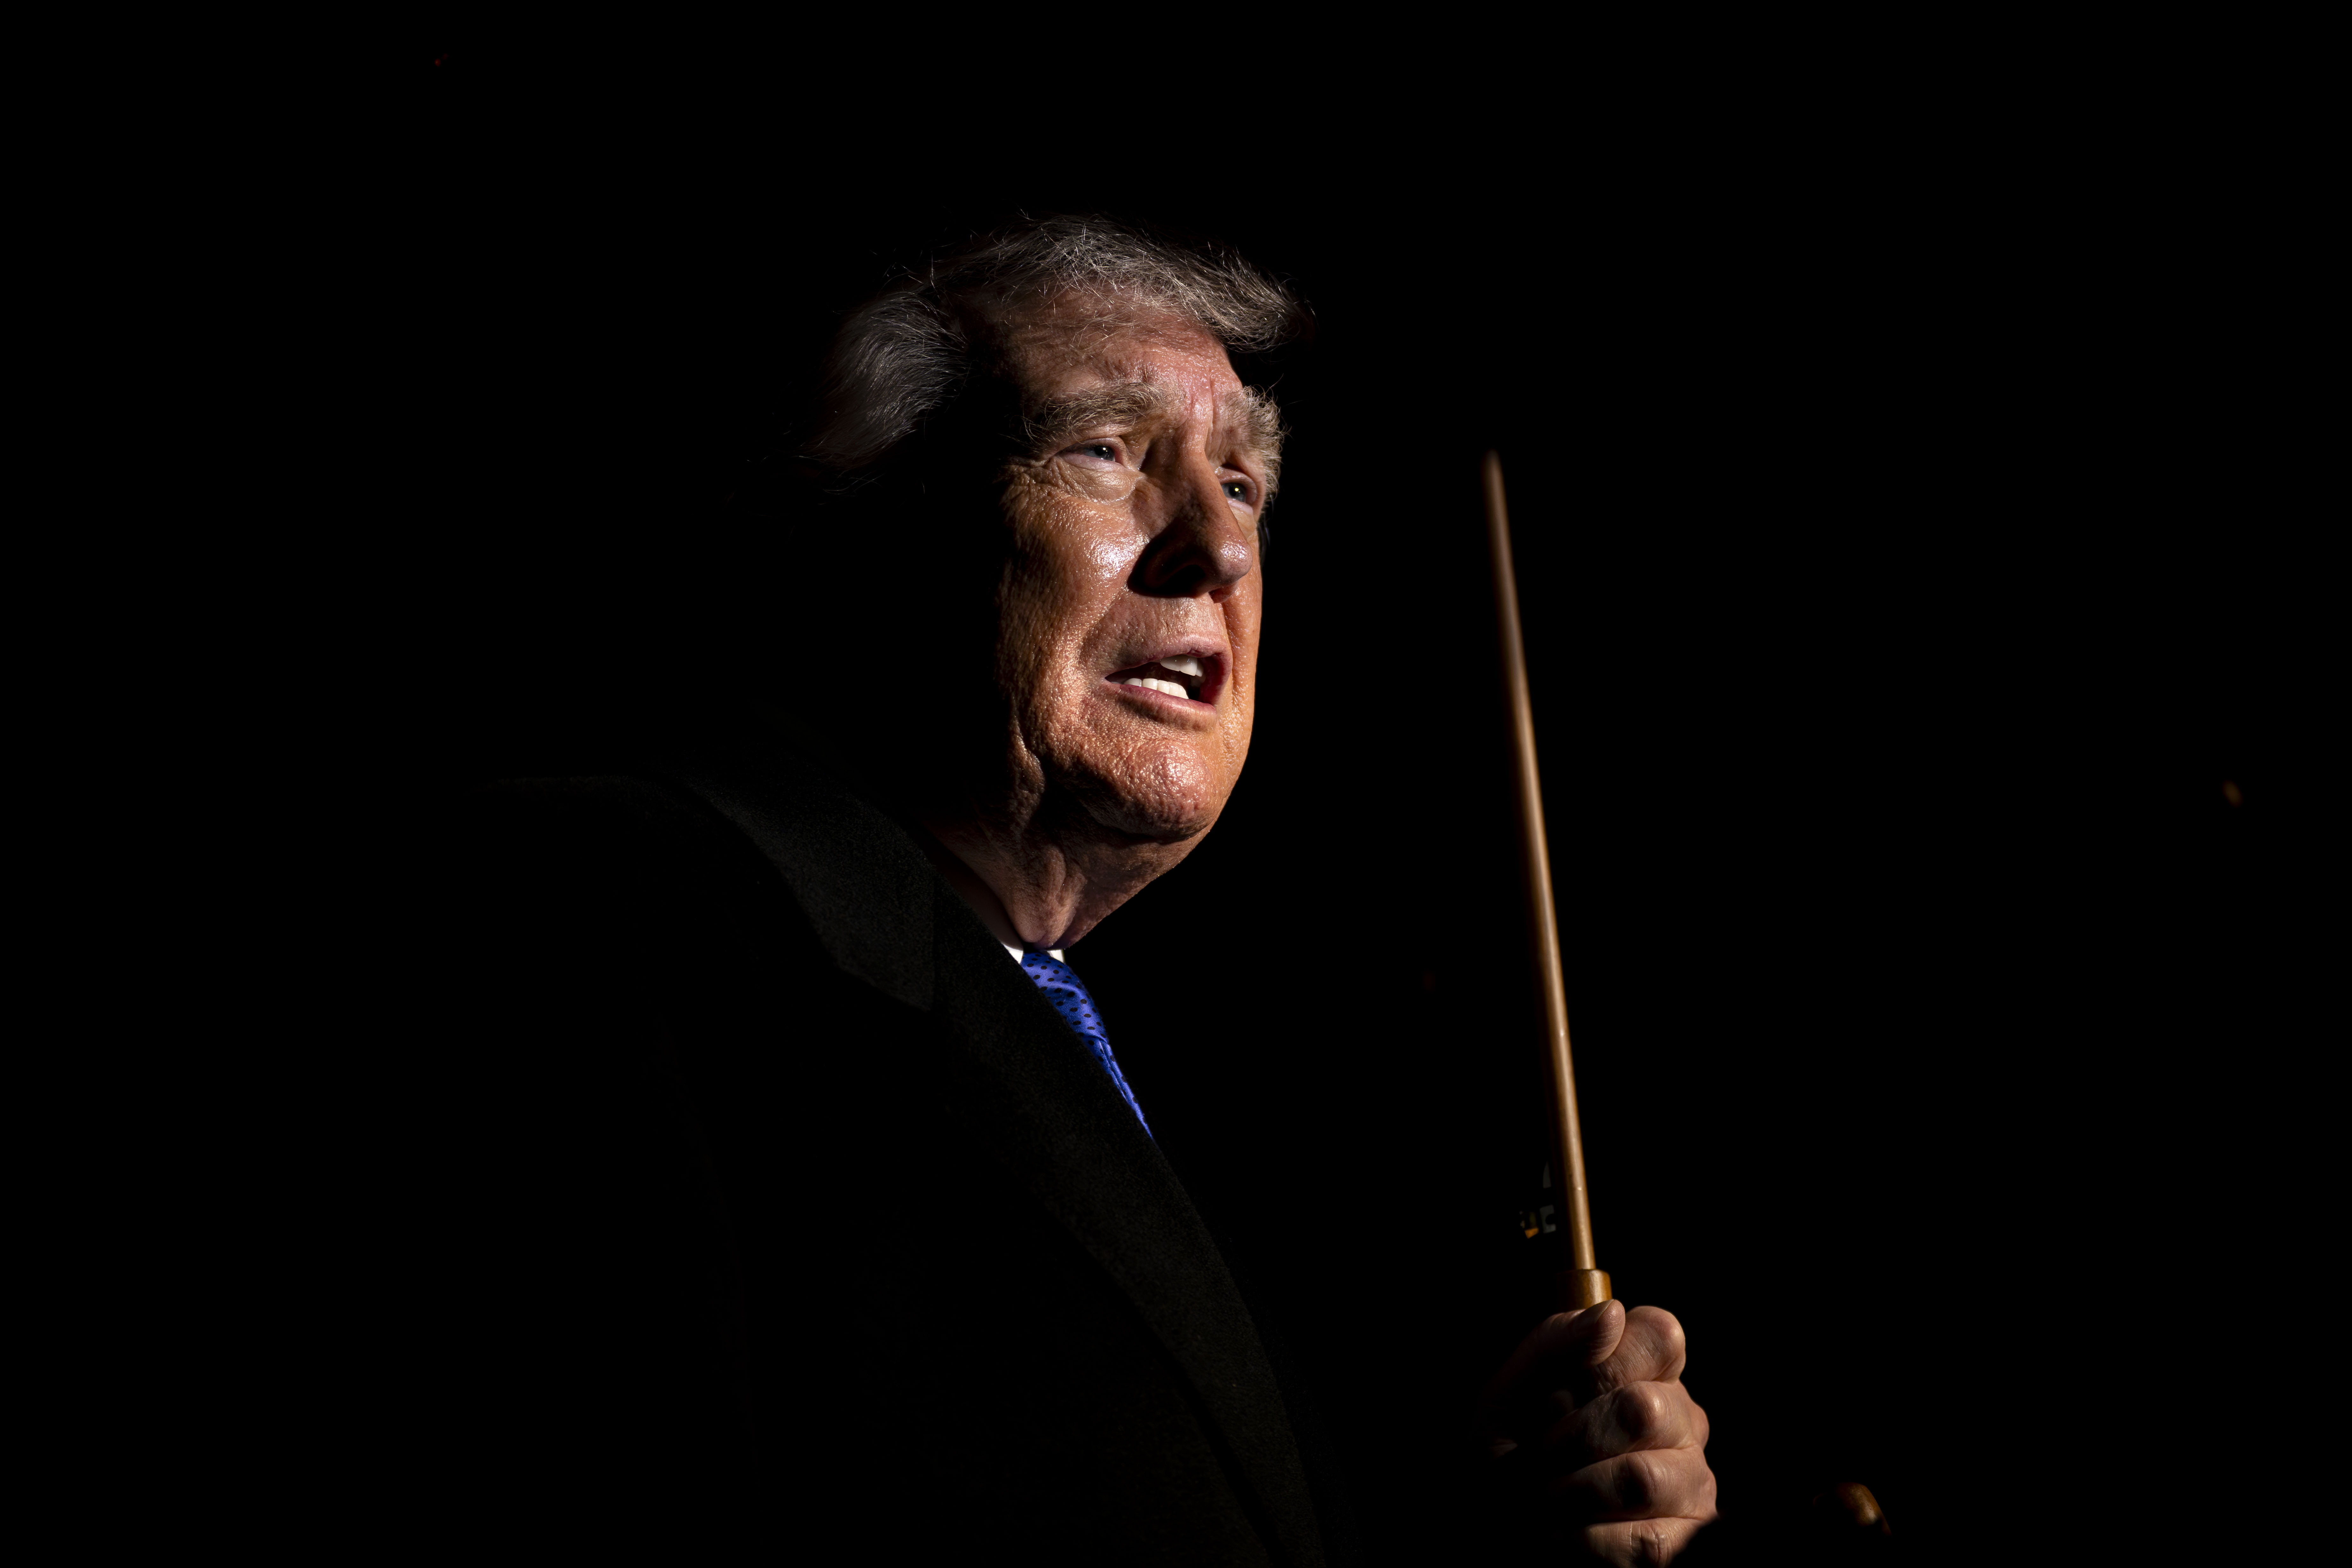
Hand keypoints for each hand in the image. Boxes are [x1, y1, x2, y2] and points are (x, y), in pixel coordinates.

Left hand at [1476, 1300, 1716, 1563]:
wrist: (1491, 1530)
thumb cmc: (1506, 1458)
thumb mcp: (1510, 1395)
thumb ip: (1555, 1345)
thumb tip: (1612, 1314)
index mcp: (1647, 1372)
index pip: (1658, 1336)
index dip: (1598, 1364)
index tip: (1554, 1394)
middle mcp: (1683, 1422)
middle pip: (1640, 1407)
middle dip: (1567, 1436)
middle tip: (1535, 1456)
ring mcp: (1692, 1484)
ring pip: (1639, 1477)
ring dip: (1569, 1491)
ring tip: (1542, 1499)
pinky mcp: (1683, 1543)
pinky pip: (1641, 1540)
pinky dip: (1581, 1539)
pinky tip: (1561, 1534)